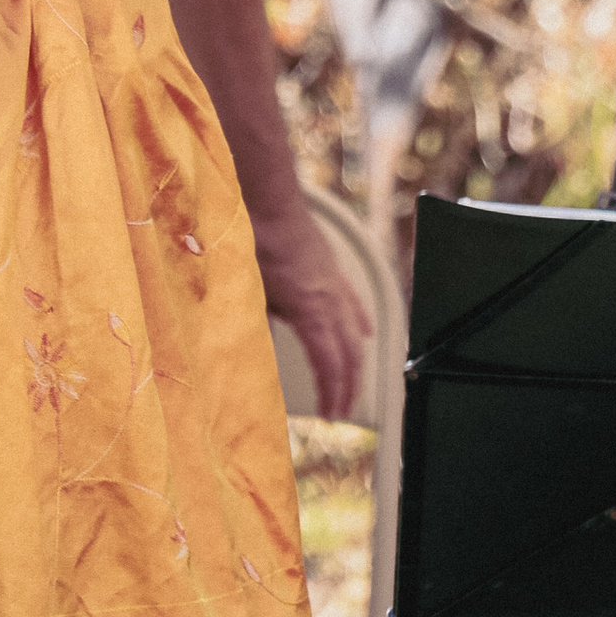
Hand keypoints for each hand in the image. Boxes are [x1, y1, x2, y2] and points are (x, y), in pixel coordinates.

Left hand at [251, 209, 372, 422]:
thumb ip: (257, 329)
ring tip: (352, 383)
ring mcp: (335, 282)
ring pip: (356, 331)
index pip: (330, 364)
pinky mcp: (332, 268)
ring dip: (357, 361)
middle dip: (348, 386)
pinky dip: (361, 324)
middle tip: (342, 411)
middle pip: (350, 353)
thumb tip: (254, 358)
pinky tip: (365, 334)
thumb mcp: (250, 293)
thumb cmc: (254, 242)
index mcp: (310, 310)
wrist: (268, 200)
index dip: (332, 393)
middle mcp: (330, 299)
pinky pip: (355, 303)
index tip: (331, 416)